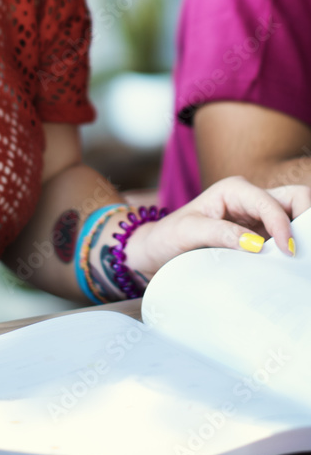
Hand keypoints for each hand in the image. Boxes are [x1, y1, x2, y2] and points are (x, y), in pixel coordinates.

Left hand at [124, 177, 310, 279]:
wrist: (158, 251)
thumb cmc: (169, 236)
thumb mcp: (187, 232)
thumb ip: (219, 233)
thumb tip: (255, 244)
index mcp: (234, 190)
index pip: (272, 202)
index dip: (284, 225)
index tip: (287, 251)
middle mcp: (251, 199)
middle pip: (296, 198)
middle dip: (306, 219)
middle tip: (305, 249)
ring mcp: (259, 218)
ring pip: (297, 217)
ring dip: (303, 234)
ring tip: (301, 257)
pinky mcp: (262, 236)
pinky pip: (288, 237)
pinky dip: (295, 246)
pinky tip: (293, 263)